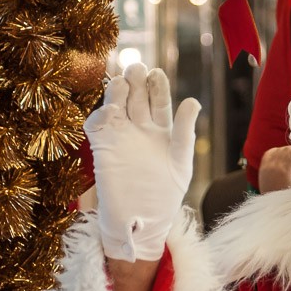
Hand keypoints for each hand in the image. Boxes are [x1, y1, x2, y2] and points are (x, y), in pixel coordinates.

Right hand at [84, 63, 199, 261]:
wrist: (142, 222)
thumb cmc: (165, 195)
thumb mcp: (181, 162)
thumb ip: (185, 132)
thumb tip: (192, 101)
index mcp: (162, 131)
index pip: (159, 101)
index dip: (157, 86)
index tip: (156, 73)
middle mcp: (140, 129)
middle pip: (137, 97)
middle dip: (136, 81)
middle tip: (136, 68)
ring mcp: (120, 137)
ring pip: (116, 106)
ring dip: (117, 92)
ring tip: (122, 83)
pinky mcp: (102, 148)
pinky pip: (97, 126)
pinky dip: (101, 115)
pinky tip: (109, 111)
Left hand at [258, 146, 290, 192]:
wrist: (271, 204)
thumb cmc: (288, 195)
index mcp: (284, 170)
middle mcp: (274, 166)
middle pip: (286, 149)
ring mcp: (267, 166)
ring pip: (278, 149)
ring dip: (286, 151)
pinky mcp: (262, 167)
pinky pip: (269, 153)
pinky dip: (276, 152)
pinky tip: (281, 156)